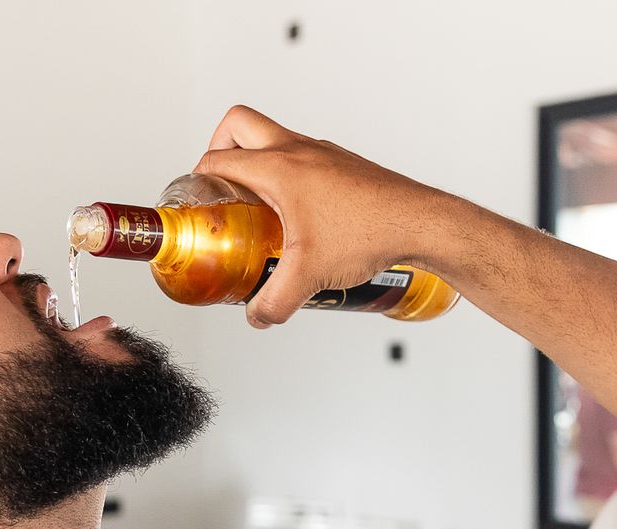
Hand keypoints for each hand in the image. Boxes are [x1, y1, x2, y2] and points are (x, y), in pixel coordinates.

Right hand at [194, 104, 448, 326]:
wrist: (419, 223)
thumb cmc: (370, 233)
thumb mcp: (310, 275)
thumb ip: (274, 300)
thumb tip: (257, 315)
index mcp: (279, 167)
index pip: (219, 158)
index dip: (198, 179)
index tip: (196, 200)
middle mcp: (298, 150)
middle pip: (238, 124)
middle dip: (218, 149)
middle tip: (220, 187)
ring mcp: (322, 153)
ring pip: (272, 138)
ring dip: (256, 162)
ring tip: (257, 207)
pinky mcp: (342, 164)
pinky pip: (301, 157)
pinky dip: (287, 175)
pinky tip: (298, 217)